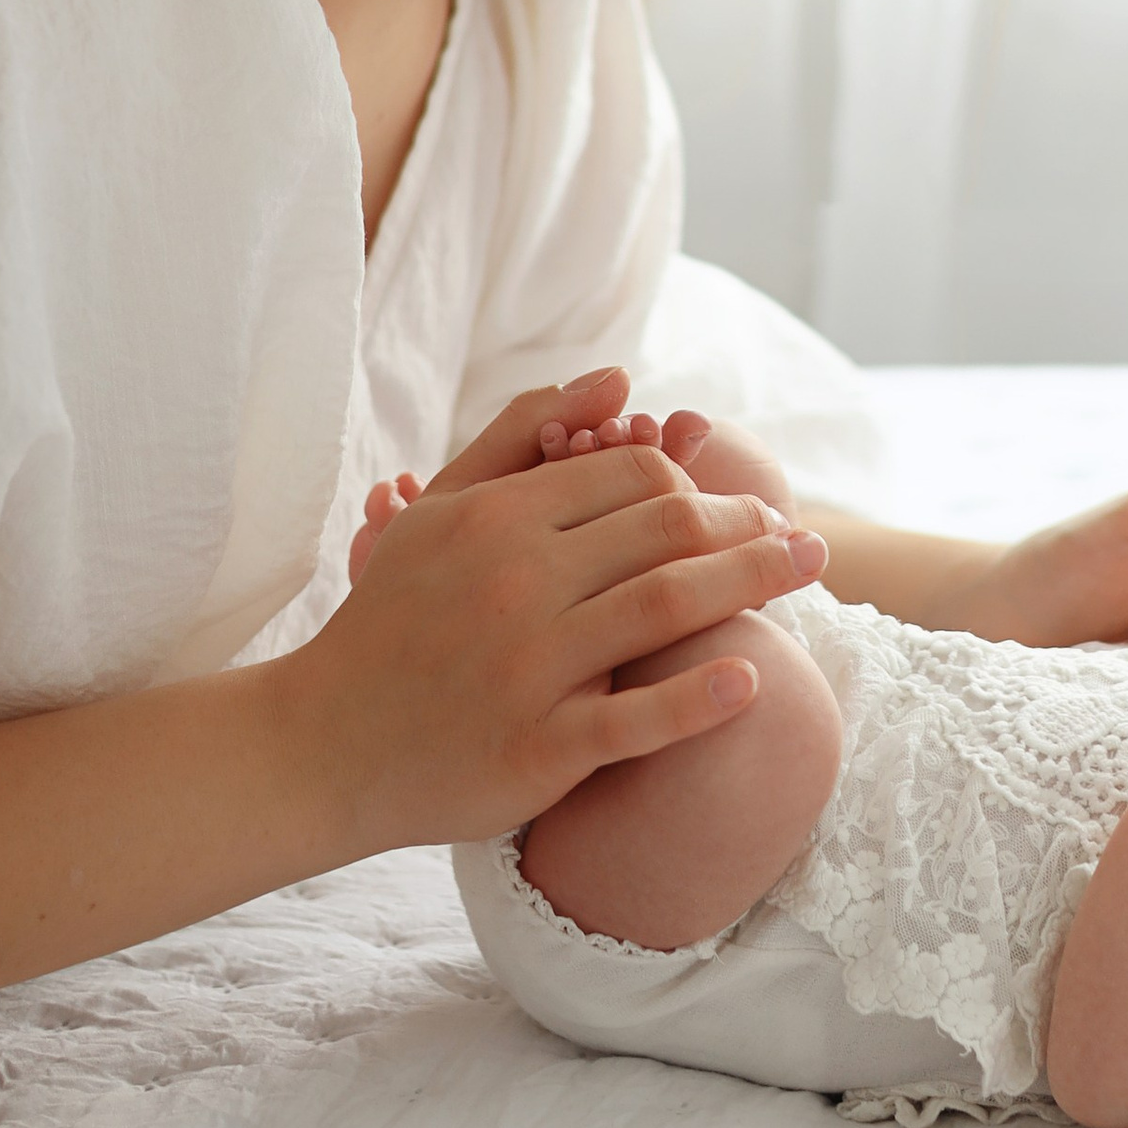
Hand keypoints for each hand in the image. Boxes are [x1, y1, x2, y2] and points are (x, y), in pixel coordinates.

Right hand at [303, 410, 827, 849]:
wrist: (319, 744)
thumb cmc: (394, 619)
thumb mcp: (440, 509)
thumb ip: (523, 434)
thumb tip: (618, 376)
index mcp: (497, 518)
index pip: (635, 476)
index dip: (704, 485)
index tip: (746, 508)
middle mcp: (515, 583)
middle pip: (668, 531)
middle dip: (751, 526)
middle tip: (804, 539)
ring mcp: (527, 668)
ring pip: (666, 607)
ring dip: (755, 583)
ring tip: (808, 573)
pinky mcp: (535, 751)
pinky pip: (632, 720)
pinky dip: (696, 698)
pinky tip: (751, 679)